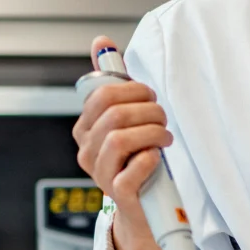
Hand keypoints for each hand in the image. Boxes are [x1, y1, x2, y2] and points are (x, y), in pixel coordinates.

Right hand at [72, 34, 171, 249]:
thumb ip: (110, 80)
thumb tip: (101, 42)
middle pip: (113, 114)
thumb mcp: (123, 118)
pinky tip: (156, 157)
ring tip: (164, 138)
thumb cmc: (135, 158)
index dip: (133, 90)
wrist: (144, 207)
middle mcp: (87, 151)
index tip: (149, 98)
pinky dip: (150, 158)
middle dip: (147, 110)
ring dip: (152, 132)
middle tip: (161, 119)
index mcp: (85, 129)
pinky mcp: (118, 193)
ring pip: (120, 138)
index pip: (101, 95)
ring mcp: (100, 173)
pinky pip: (132, 168)